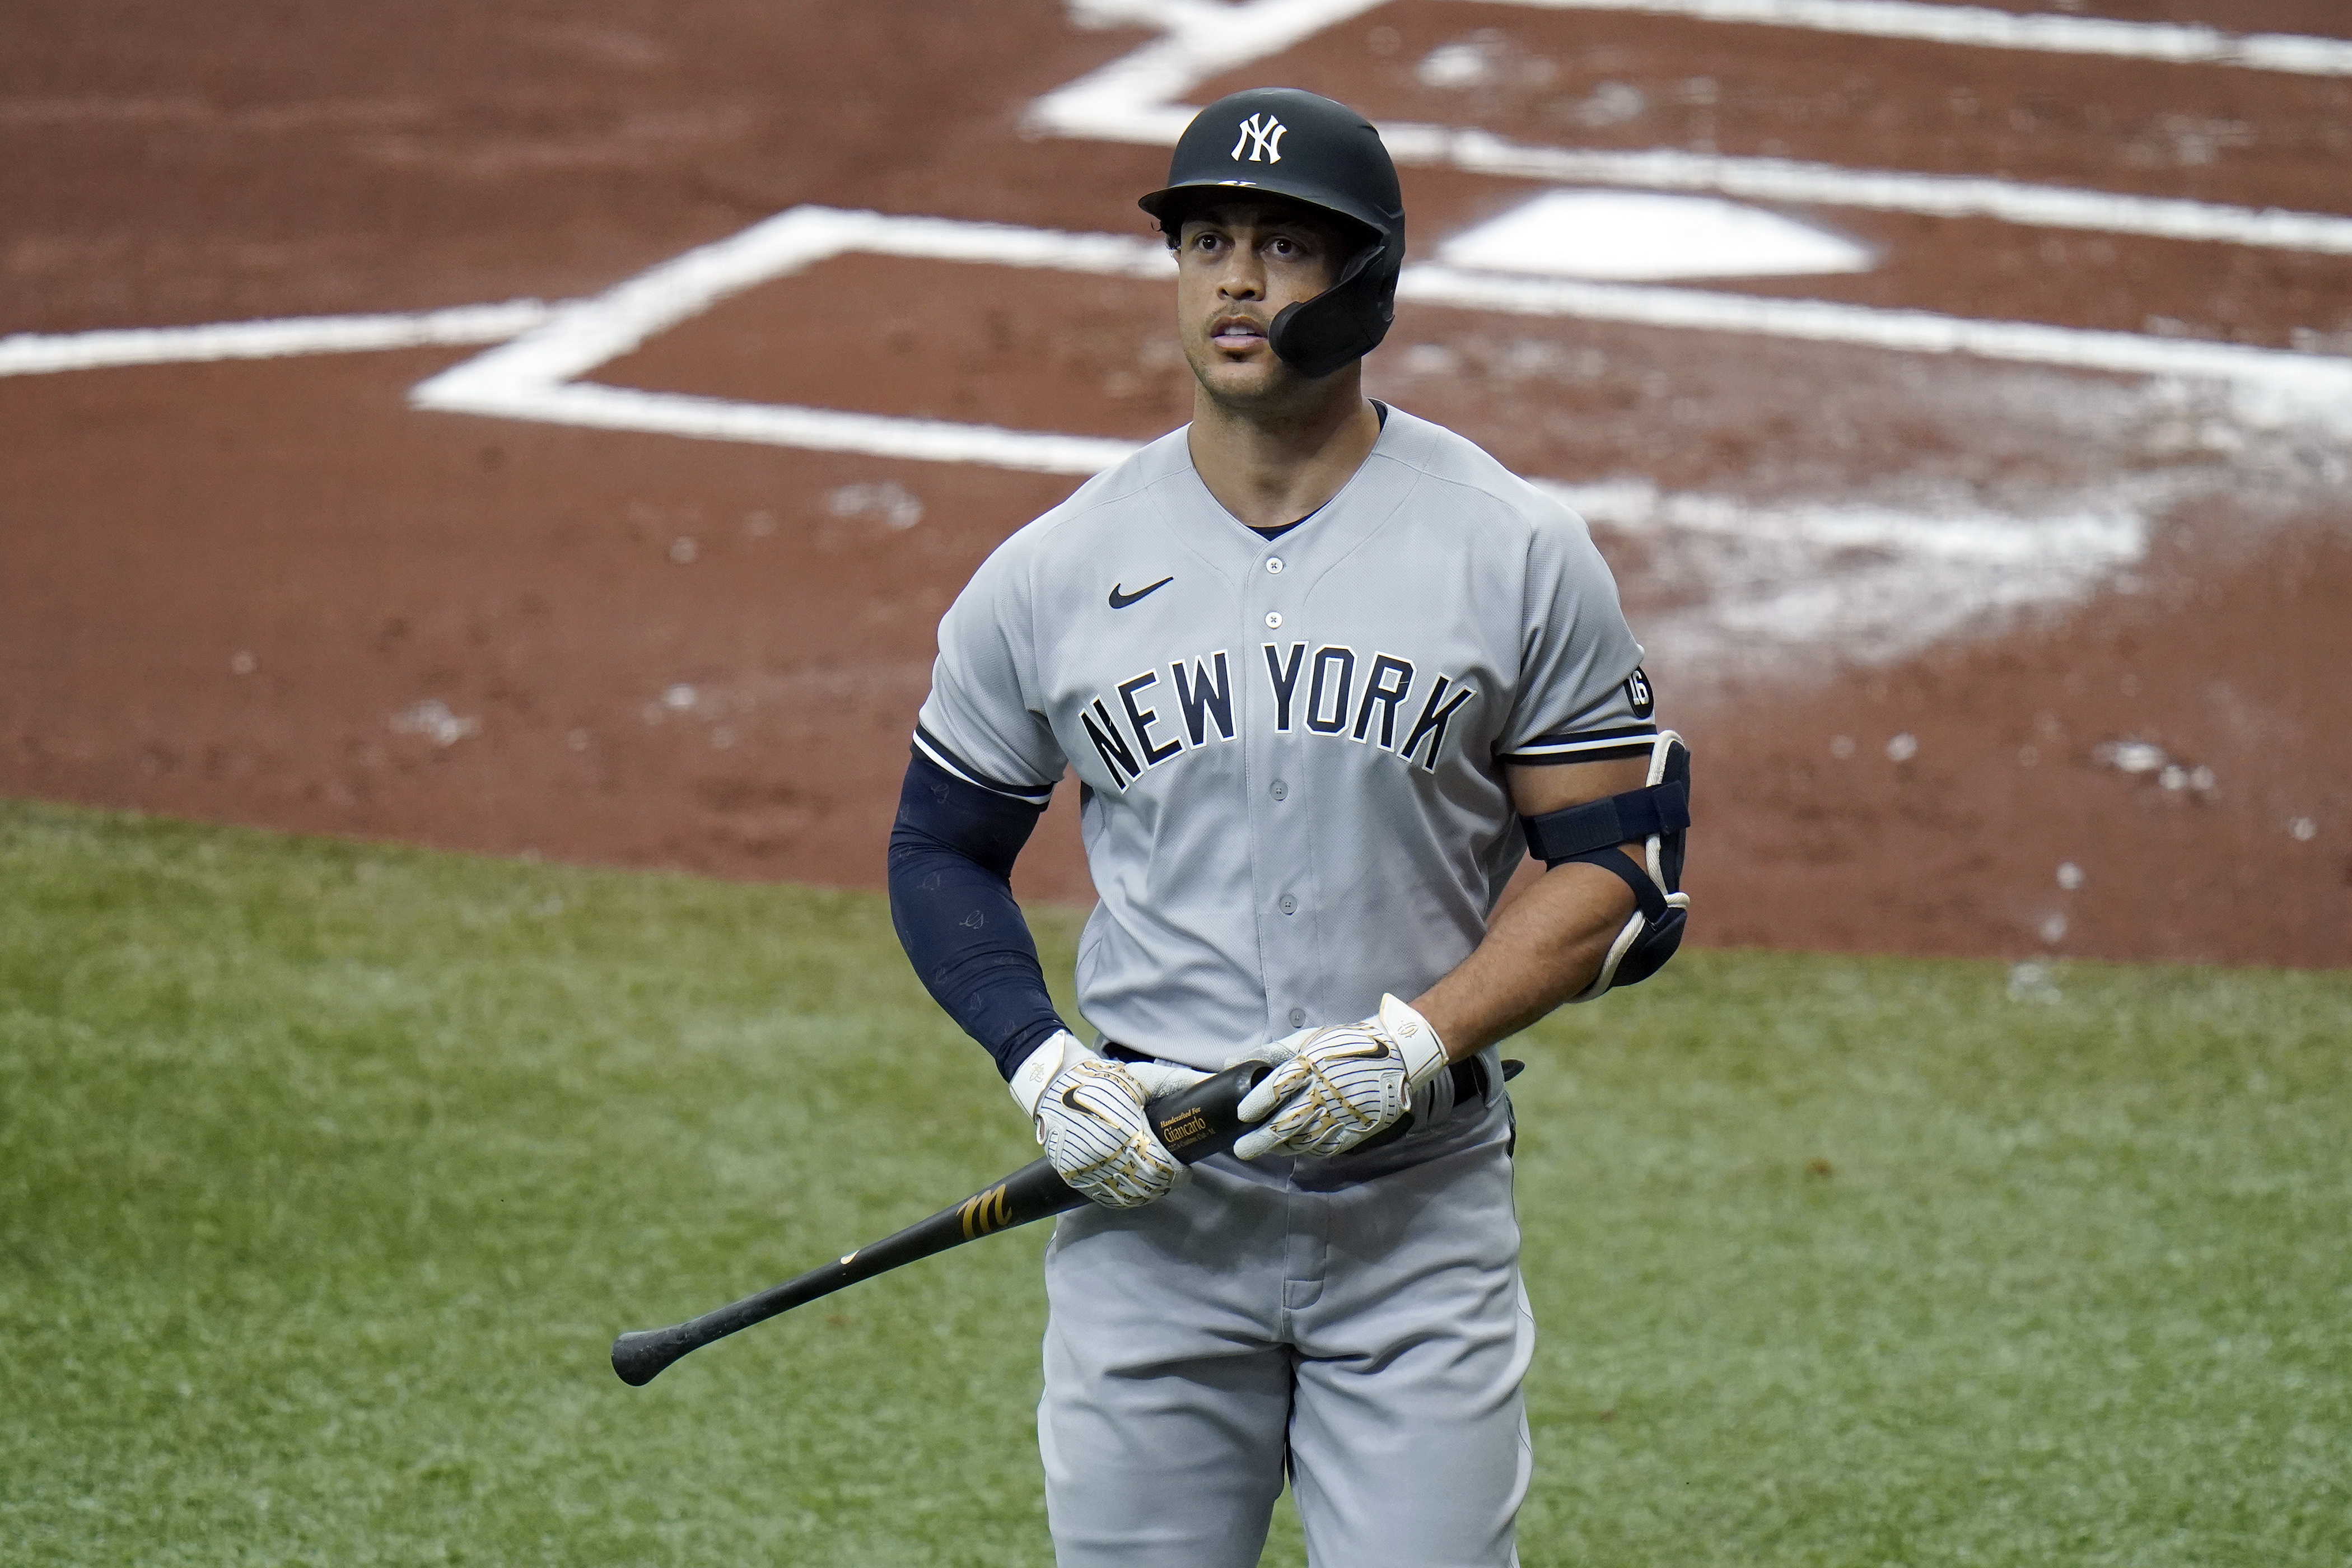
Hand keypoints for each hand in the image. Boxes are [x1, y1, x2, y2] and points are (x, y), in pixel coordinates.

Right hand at [1009, 1031, 1205, 1207]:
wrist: (1054, 1084)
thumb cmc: (1102, 1079)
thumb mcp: (1142, 1077)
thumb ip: (1179, 1082)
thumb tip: (1215, 1081)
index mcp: (1124, 1133)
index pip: (1161, 1169)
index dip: (1179, 1175)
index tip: (1187, 1171)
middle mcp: (1103, 1157)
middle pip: (1147, 1187)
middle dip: (1167, 1184)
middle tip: (1177, 1176)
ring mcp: (1085, 1171)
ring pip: (1127, 1197)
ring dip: (1148, 1194)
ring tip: (1158, 1182)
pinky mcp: (1073, 1177)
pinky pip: (1105, 1198)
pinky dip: (1124, 1198)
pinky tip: (1135, 1188)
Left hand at [1232, 995, 1448, 1159]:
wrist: (1398, 1054)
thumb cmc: (1344, 1045)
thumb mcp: (1307, 1040)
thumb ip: (1269, 1053)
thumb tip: (1232, 1065)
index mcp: (1312, 1063)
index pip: (1278, 1086)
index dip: (1258, 1103)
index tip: (1243, 1115)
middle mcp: (1326, 1090)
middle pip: (1288, 1121)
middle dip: (1261, 1139)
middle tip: (1242, 1149)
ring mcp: (1344, 1113)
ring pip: (1306, 1140)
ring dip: (1283, 1148)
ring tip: (1269, 1148)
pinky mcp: (1359, 1128)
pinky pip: (1329, 1147)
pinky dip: (1310, 1151)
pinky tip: (1298, 1149)